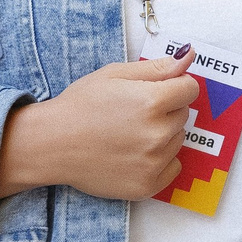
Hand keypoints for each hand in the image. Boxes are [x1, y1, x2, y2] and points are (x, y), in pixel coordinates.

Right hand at [0, 55, 198, 201]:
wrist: (51, 144)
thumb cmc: (80, 105)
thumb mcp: (115, 75)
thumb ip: (157, 67)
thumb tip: (189, 56)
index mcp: (152, 101)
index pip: (190, 88)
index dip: (174, 86)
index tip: (156, 90)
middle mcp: (157, 133)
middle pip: (183, 114)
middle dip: (165, 110)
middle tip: (133, 113)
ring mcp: (153, 162)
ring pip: (178, 140)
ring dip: (162, 135)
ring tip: (129, 134)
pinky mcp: (147, 185)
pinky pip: (173, 166)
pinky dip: (160, 160)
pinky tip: (134, 154)